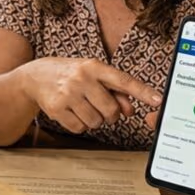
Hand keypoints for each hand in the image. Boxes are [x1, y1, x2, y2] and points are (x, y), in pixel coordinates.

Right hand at [21, 58, 162, 133]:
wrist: (36, 76)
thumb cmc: (71, 74)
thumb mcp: (93, 76)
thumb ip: (115, 91)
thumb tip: (130, 109)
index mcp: (94, 66)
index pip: (123, 81)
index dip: (142, 92)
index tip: (158, 101)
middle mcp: (81, 78)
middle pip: (110, 110)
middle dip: (110, 114)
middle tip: (101, 107)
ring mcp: (68, 94)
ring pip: (96, 122)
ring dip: (94, 120)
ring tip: (83, 107)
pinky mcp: (56, 108)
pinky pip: (80, 128)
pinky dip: (80, 125)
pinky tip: (73, 112)